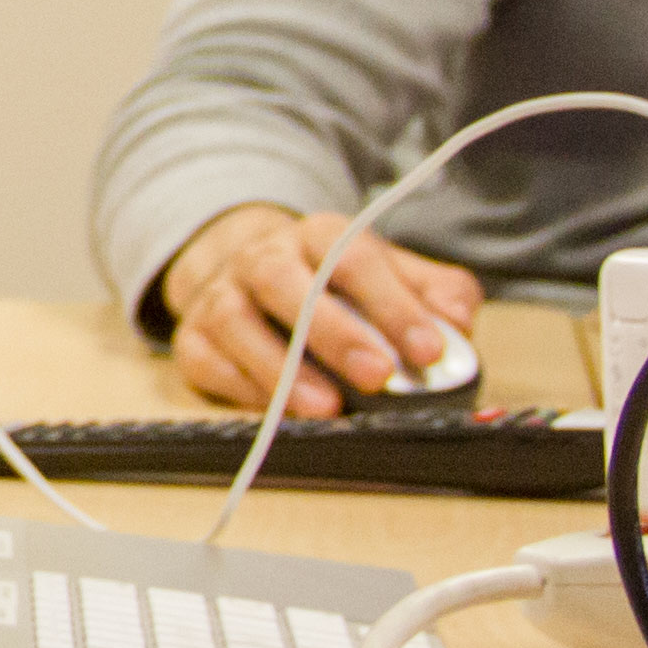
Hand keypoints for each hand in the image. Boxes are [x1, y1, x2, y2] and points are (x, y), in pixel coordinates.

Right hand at [162, 204, 482, 418]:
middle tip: (377, 376)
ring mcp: (219, 294)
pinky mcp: (191, 336)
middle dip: (332, 332)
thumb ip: (435, 292)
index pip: (354, 258)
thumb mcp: (393, 274)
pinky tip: (275, 412)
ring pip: (234, 320)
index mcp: (319, 235)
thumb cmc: (335, 283)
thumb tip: (456, 322)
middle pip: (285, 282)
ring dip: (279, 368)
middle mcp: (261, 257)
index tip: (429, 350)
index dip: (392, 304)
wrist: (247, 268)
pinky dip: (238, 386)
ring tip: (325, 409)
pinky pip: (203, 358)